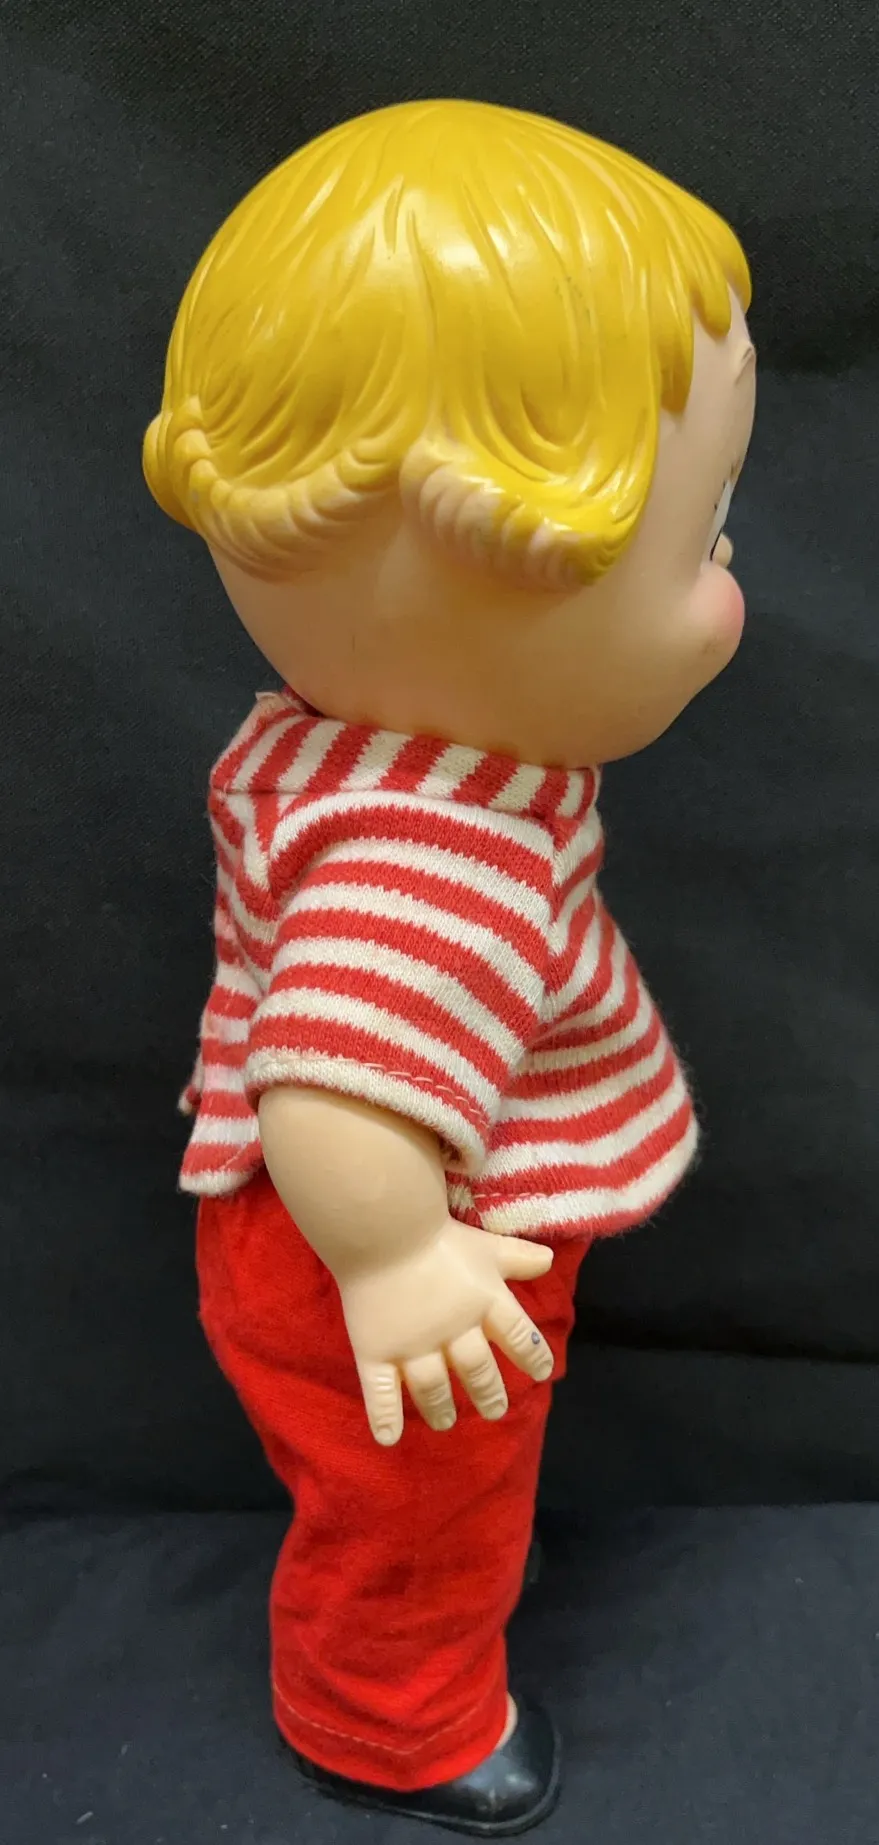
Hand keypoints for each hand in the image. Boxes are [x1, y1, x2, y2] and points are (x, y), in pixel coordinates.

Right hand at [338, 1218, 554, 1444]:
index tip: (542, 1373)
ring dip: (440, 1408)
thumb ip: (516, 1257)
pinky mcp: (376, 1351)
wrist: (383, 1231)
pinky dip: (385, 1416)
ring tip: (445, 1422)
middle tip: (494, 1411)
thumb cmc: (436, 1235)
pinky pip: (381, 1391)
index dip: (532, 1355)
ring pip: (433, 1387)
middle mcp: (454, 1331)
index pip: (518, 1336)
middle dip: (488, 1393)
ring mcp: (414, 1346)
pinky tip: (389, 1437)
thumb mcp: (485, 1245)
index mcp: (484, 1303)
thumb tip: (549, 1261)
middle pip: (477, 1369)